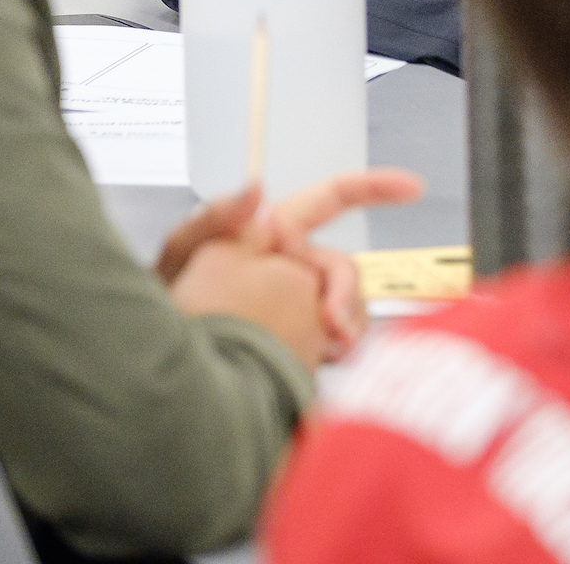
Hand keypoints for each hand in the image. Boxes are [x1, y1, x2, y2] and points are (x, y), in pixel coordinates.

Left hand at [158, 168, 423, 362]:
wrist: (161, 381)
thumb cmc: (157, 316)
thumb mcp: (177, 262)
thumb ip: (213, 220)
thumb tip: (259, 190)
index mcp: (268, 240)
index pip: (329, 201)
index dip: (372, 190)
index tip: (412, 188)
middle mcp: (288, 271)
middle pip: (342, 269)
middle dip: (346, 295)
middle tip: (332, 328)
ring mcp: (296, 311)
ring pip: (347, 309)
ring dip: (345, 328)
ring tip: (321, 353)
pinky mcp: (299, 348)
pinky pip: (337, 343)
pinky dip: (336, 352)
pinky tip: (316, 364)